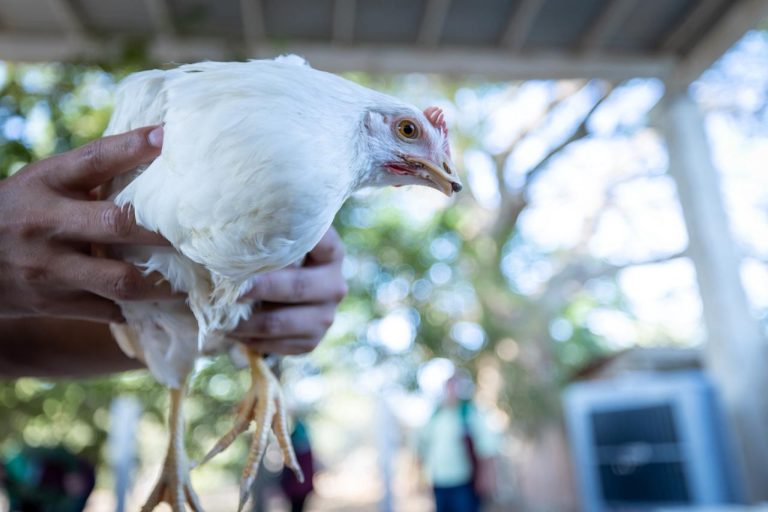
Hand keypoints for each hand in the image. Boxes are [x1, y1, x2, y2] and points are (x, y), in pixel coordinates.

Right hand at [0, 126, 175, 323]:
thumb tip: (159, 148)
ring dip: (160, 284)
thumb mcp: (44, 182)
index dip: (131, 147)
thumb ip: (91, 175)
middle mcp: (46, 223)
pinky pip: (106, 309)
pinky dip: (132, 308)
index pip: (92, 159)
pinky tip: (153, 303)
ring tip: (186, 284)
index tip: (167, 136)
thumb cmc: (19, 211)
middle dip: (162, 231)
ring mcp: (49, 268)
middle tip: (195, 235)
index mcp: (46, 182)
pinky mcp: (51, 303)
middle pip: (117, 224)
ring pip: (120, 280)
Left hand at [232, 227, 347, 354]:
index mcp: (331, 252)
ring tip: (221, 316)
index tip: (261, 239)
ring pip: (281, 322)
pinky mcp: (311, 341)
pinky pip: (277, 345)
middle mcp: (334, 284)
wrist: (282, 295)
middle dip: (261, 287)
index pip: (321, 242)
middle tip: (232, 287)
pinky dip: (250, 339)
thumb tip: (226, 232)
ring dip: (248, 321)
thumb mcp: (273, 240)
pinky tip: (232, 330)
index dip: (292, 241)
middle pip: (298, 286)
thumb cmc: (272, 257)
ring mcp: (325, 316)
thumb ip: (261, 233)